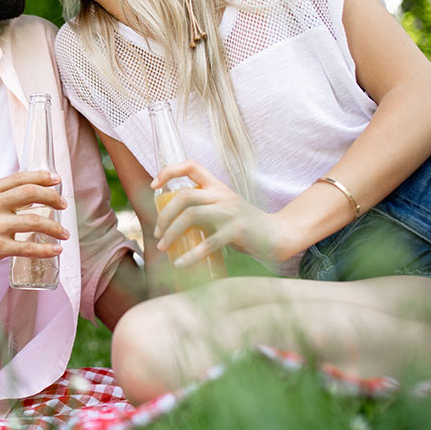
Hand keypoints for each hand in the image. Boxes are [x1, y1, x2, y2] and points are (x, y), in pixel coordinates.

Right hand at [0, 170, 69, 283]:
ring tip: (64, 233)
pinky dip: (45, 249)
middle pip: (30, 193)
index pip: (19, 178)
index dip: (42, 177)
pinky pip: (28, 247)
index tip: (56, 180)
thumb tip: (28, 194)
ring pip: (34, 221)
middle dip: (53, 198)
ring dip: (54, 227)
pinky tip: (55, 250)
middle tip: (63, 205)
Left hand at [152, 161, 285, 266]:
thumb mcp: (223, 209)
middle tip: (157, 234)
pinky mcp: (237, 230)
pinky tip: (180, 263)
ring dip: (172, 233)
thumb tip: (169, 223)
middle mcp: (223, 195)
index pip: (191, 166)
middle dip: (164, 215)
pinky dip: (190, 255)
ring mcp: (230, 211)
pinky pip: (208, 242)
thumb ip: (202, 209)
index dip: (169, 170)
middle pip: (184, 196)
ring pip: (191, 215)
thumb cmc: (243, 226)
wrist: (276, 235)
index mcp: (217, 187)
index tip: (153, 186)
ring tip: (163, 248)